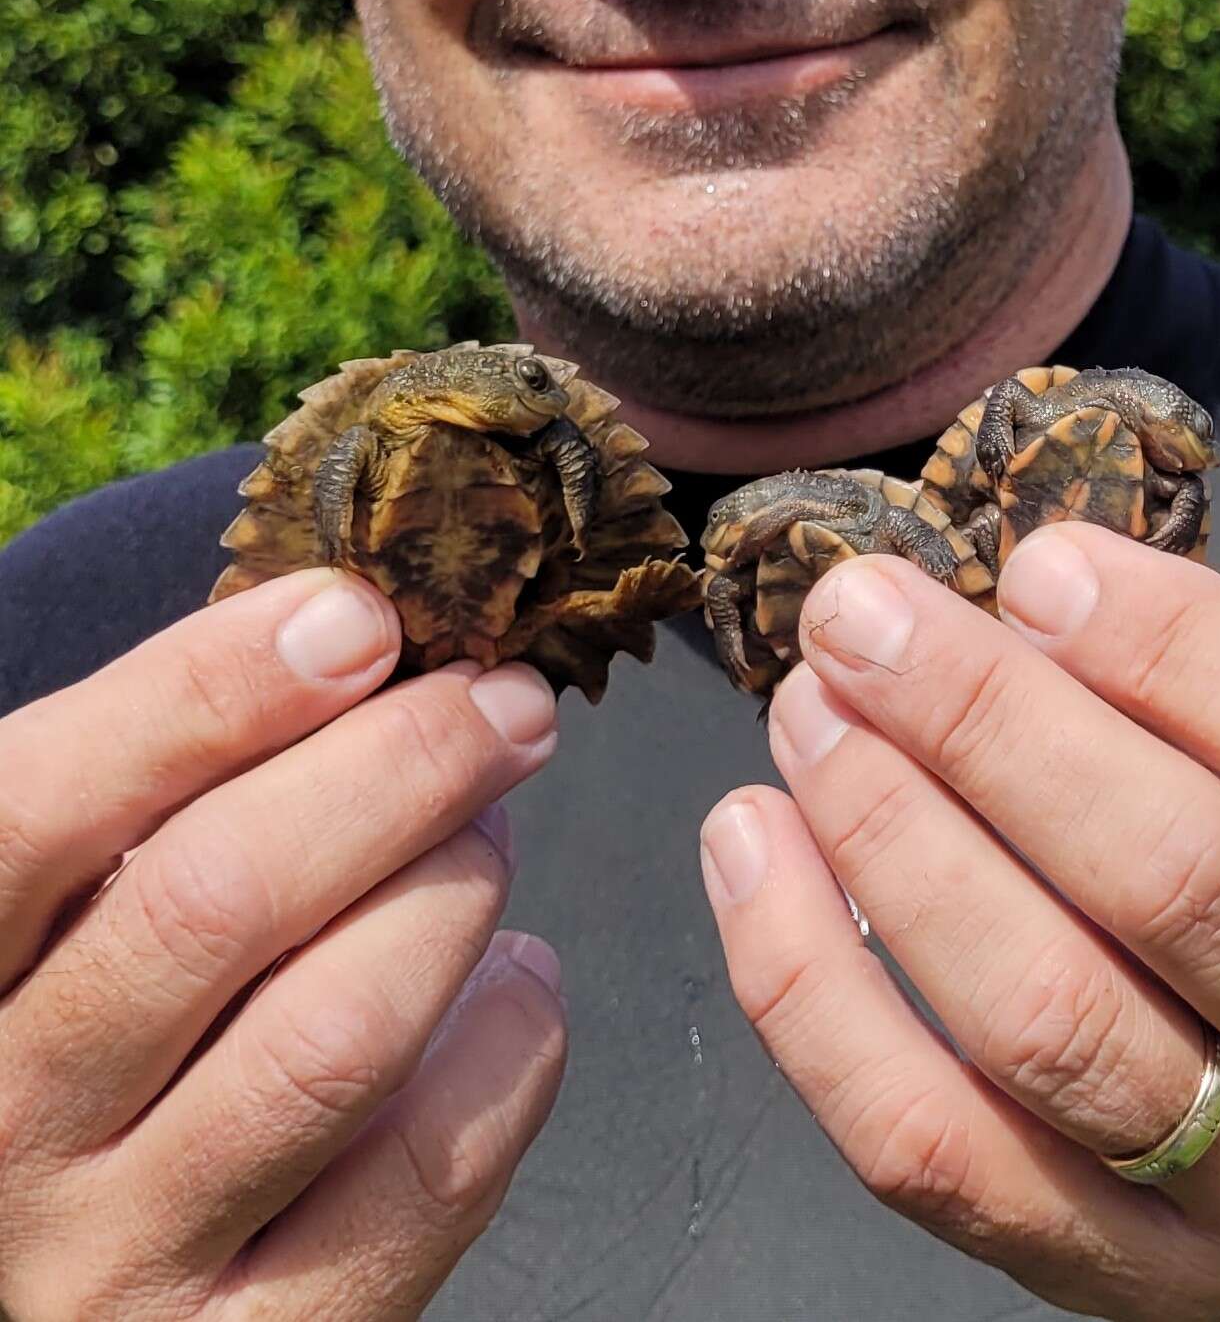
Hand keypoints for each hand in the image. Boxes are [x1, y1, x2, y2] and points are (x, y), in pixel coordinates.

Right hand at [0, 569, 566, 1320]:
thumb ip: (164, 795)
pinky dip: (508, 1042)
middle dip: (400, 769)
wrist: (86, 1286)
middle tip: (506, 704)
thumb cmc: (105, 1028)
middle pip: (216, 903)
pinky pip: (428, 1170)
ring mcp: (120, 1258)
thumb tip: (349, 645)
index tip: (360, 616)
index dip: (208, 691)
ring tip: (492, 833)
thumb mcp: (76, 911)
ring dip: (454, 895)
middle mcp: (1, 1133)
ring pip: (333, 1034)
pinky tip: (517, 983)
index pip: (38, 807)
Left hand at [702, 524, 1219, 1320]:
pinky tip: (749, 845)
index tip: (1040, 569)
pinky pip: (927, 1144)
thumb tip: (1028, 610)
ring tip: (805, 715)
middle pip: (1175, 883)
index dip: (1184, 649)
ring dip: (889, 836)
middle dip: (985, 725)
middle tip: (858, 618)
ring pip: (1043, 1019)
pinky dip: (809, 987)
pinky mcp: (1108, 1274)